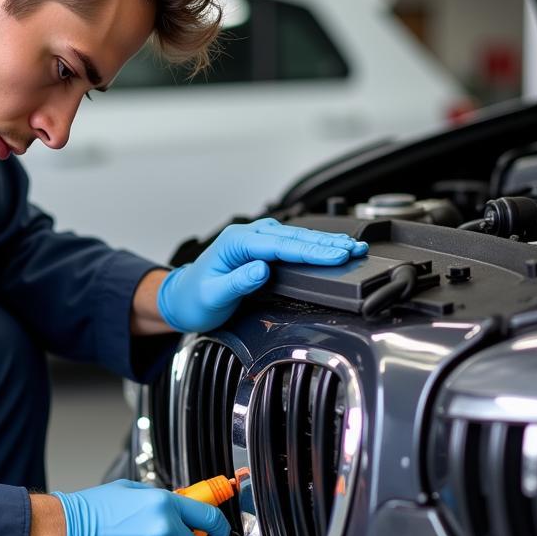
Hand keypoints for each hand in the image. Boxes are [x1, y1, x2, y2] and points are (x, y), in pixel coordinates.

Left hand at [157, 218, 367, 332]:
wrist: (180, 299)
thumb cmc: (193, 298)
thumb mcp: (213, 295)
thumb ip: (237, 282)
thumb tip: (261, 269)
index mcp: (235, 243)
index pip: (281, 245)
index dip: (311, 251)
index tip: (337, 256)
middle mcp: (246, 236)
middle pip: (293, 237)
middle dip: (327, 243)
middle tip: (356, 248)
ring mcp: (253, 240)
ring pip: (295, 238)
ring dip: (324, 242)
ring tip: (352, 247)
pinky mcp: (259, 248)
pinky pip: (290, 243)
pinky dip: (312, 246)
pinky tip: (330, 248)